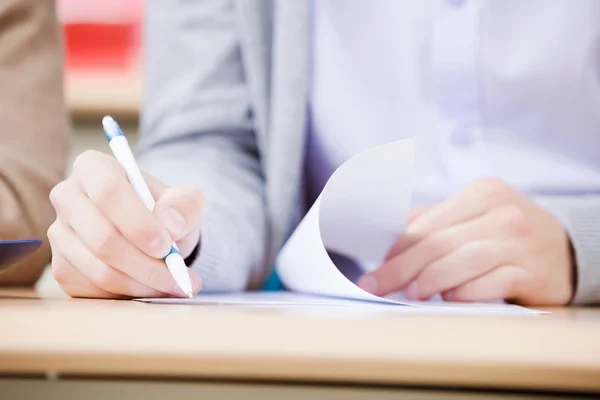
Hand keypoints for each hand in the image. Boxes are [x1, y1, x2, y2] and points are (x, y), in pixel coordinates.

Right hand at [48, 150, 203, 298]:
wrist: (152, 234)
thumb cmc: (165, 210)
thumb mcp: (184, 200)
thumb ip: (185, 205)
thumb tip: (171, 223)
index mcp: (93, 167)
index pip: (109, 192)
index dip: (138, 223)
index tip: (166, 246)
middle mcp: (67, 197)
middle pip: (103, 239)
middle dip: (147, 265)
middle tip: (180, 276)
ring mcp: (60, 235)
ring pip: (100, 270)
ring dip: (143, 284)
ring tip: (176, 285)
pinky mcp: (63, 268)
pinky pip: (94, 290)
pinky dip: (130, 295)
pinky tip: (153, 288)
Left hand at [358, 178, 574, 305]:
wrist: (567, 248)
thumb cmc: (508, 232)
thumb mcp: (476, 214)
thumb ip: (436, 220)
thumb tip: (393, 236)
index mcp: (481, 194)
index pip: (428, 222)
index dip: (398, 247)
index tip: (376, 266)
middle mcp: (502, 214)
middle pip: (441, 241)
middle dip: (401, 266)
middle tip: (375, 285)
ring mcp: (520, 243)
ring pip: (467, 259)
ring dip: (433, 278)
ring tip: (410, 293)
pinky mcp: (535, 272)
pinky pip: (496, 282)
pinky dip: (469, 291)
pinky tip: (450, 299)